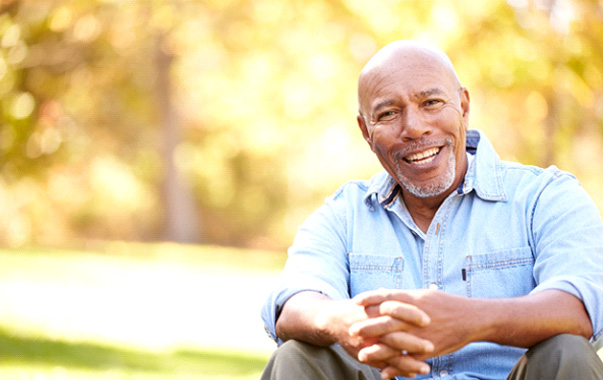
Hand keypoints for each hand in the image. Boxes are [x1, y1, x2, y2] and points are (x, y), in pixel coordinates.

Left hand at [351, 289, 476, 377]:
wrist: (472, 318)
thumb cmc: (446, 304)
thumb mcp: (424, 295)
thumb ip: (402, 296)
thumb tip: (381, 291)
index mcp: (414, 299)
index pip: (387, 296)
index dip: (370, 298)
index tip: (355, 300)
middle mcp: (416, 316)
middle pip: (387, 320)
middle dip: (368, 326)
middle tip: (351, 330)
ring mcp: (422, 333)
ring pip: (396, 342)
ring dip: (377, 350)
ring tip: (362, 354)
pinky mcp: (429, 349)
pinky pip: (410, 359)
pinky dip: (396, 367)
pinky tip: (384, 373)